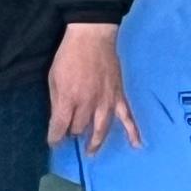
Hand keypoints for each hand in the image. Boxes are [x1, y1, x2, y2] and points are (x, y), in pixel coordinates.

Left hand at [47, 20, 138, 152]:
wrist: (92, 39)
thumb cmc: (68, 56)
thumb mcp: (53, 77)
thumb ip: (57, 100)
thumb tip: (58, 117)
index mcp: (69, 98)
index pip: (60, 126)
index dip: (55, 137)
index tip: (53, 143)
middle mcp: (88, 104)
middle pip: (80, 128)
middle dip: (73, 134)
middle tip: (69, 137)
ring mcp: (106, 102)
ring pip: (101, 128)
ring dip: (95, 142)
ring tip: (91, 151)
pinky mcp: (119, 97)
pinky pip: (128, 117)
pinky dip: (133, 132)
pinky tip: (136, 145)